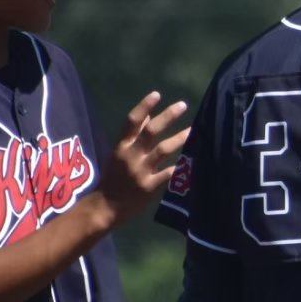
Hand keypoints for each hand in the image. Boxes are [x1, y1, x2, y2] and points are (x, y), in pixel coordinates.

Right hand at [95, 92, 191, 227]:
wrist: (105, 208)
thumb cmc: (113, 178)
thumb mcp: (118, 154)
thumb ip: (133, 136)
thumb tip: (147, 116)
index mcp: (121, 146)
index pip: (132, 121)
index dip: (144, 106)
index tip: (157, 94)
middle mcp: (131, 155)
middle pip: (151, 131)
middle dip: (167, 116)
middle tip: (183, 105)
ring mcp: (141, 171)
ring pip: (163, 149)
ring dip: (180, 138)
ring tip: (194, 130)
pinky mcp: (150, 187)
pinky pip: (169, 173)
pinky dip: (181, 166)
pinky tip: (193, 160)